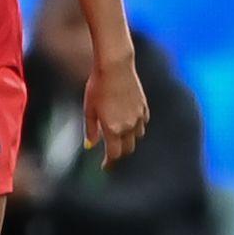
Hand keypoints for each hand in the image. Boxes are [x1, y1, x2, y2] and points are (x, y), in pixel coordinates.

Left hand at [83, 52, 147, 167]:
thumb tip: (90, 145)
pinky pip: (143, 124)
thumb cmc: (97, 86)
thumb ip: (90, 129)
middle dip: (119, 154)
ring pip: (137, 137)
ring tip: (118, 138)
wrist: (115, 67)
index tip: (105, 167)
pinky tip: (129, 124)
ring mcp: (139, 117)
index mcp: (113, 129)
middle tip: (111, 154)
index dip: (109, 163)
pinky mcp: (144, 107)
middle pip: (127, 149)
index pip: (114, 154)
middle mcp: (128, 126)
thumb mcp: (89, 108)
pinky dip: (136, 128)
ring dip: (128, 141)